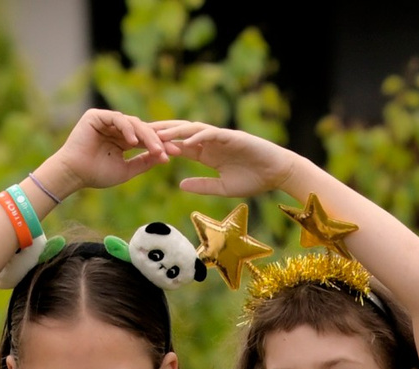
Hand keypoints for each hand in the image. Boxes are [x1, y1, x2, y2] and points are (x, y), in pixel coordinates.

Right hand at [45, 109, 172, 195]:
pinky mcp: (96, 116)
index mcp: (123, 140)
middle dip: (157, 140)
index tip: (176, 154)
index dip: (161, 145)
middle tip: (169, 150)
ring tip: (155, 149)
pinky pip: (117, 118)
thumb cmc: (96, 174)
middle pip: (142, 129)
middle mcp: (116, 128)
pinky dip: (127, 128)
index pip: (145, 139)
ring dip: (145, 136)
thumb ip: (143, 162)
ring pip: (133, 123)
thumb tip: (164, 157)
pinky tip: (133, 142)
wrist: (74, 174)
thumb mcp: (126, 170)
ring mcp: (106, 120)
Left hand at [154, 120, 299, 198]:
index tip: (142, 149)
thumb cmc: (254, 180)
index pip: (179, 146)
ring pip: (193, 130)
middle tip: (141, 135)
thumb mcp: (222, 188)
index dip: (161, 146)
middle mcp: (210, 143)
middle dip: (161, 133)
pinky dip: (198, 136)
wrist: (277, 174)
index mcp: (206, 154)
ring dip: (175, 131)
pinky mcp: (233, 137)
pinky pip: (212, 134)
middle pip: (181, 133)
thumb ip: (202, 185)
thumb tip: (180, 184)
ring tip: (158, 135)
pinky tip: (185, 141)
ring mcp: (221, 138)